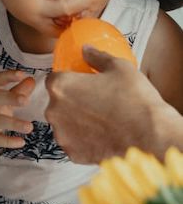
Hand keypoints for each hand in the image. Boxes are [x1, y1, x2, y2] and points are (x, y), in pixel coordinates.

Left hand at [46, 48, 182, 162]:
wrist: (149, 136)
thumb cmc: (134, 99)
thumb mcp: (119, 67)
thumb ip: (96, 56)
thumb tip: (85, 50)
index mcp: (60, 86)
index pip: (55, 79)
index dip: (70, 80)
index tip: (84, 85)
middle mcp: (54, 110)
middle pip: (57, 103)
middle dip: (72, 102)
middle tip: (97, 103)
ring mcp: (61, 134)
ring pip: (64, 124)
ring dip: (76, 122)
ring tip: (102, 121)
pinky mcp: (72, 154)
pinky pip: (74, 144)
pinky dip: (84, 141)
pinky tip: (102, 137)